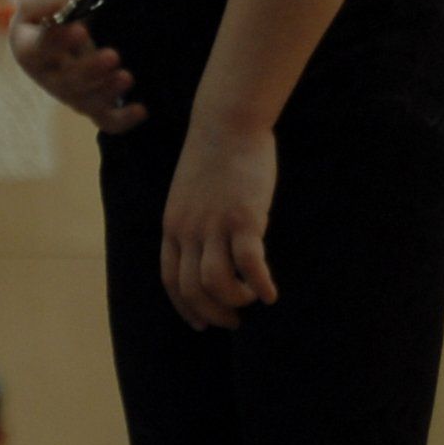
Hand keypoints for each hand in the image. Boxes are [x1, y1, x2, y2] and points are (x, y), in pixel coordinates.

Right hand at [10, 0, 143, 133]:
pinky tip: (141, 109)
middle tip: (112, 56)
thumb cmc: (45, 16)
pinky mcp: (90, 104)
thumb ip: (51, 1)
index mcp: (30, 52)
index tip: (80, 29)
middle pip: (66, 82)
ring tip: (126, 77)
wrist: (49, 33)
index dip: (58, 43)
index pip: (40, 51)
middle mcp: (48, 79)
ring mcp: (69, 94)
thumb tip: (69, 0)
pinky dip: (123, 119)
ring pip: (86, 102)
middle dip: (90, 70)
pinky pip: (105, 120)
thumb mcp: (41, 2)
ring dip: (107, 92)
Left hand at [159, 120, 278, 330]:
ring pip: (216, 284)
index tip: (201, 323)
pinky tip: (271, 293)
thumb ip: (193, 223)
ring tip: (252, 298)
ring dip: (235, 301)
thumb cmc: (214, 155)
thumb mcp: (189, 193)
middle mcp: (189, 230)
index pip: (172, 281)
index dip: (186, 308)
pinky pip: (249, 265)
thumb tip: (207, 251)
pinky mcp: (244, 218)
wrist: (227, 121)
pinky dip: (260, 286)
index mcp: (173, 225)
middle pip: (192, 290)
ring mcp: (215, 225)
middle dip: (213, 313)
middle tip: (234, 320)